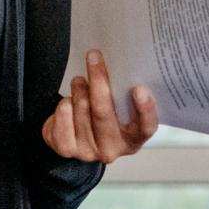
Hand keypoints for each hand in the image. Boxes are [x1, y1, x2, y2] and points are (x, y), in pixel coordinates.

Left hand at [42, 49, 157, 163]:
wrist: (75, 138)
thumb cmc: (104, 116)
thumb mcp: (120, 109)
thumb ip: (123, 95)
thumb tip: (119, 63)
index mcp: (133, 139)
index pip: (145, 128)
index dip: (144, 109)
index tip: (139, 88)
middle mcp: (111, 149)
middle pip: (103, 112)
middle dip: (98, 79)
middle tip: (94, 56)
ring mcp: (87, 151)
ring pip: (81, 108)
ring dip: (79, 88)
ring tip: (80, 81)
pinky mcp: (65, 147)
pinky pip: (63, 114)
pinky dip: (64, 101)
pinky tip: (69, 102)